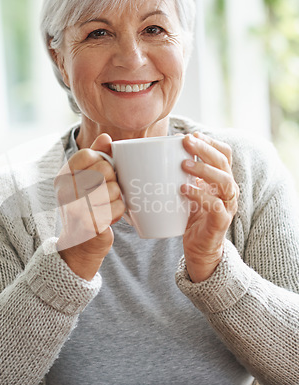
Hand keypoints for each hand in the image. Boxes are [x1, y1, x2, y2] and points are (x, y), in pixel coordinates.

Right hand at [55, 133, 124, 280]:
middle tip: (105, 194)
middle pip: (104, 170)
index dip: (102, 162)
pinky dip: (118, 212)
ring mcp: (75, 208)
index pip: (88, 154)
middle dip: (112, 181)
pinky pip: (118, 207)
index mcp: (63, 176)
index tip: (100, 176)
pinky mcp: (90, 224)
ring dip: (116, 198)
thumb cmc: (85, 207)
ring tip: (105, 206)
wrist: (79, 245)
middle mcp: (65, 191)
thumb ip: (95, 157)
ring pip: (113, 189)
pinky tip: (107, 218)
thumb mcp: (86, 180)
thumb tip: (106, 137)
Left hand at [180, 132, 238, 282]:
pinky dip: (200, 195)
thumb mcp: (187, 191)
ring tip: (183, 164)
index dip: (211, 142)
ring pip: (224, 182)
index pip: (224, 154)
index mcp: (221, 180)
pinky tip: (184, 189)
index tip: (192, 135)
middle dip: (205, 149)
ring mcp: (227, 206)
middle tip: (186, 141)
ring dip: (204, 170)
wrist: (200, 250)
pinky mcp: (220, 222)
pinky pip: (215, 206)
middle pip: (224, 163)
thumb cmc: (191, 217)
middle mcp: (228, 190)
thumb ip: (181, 175)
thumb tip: (156, 155)